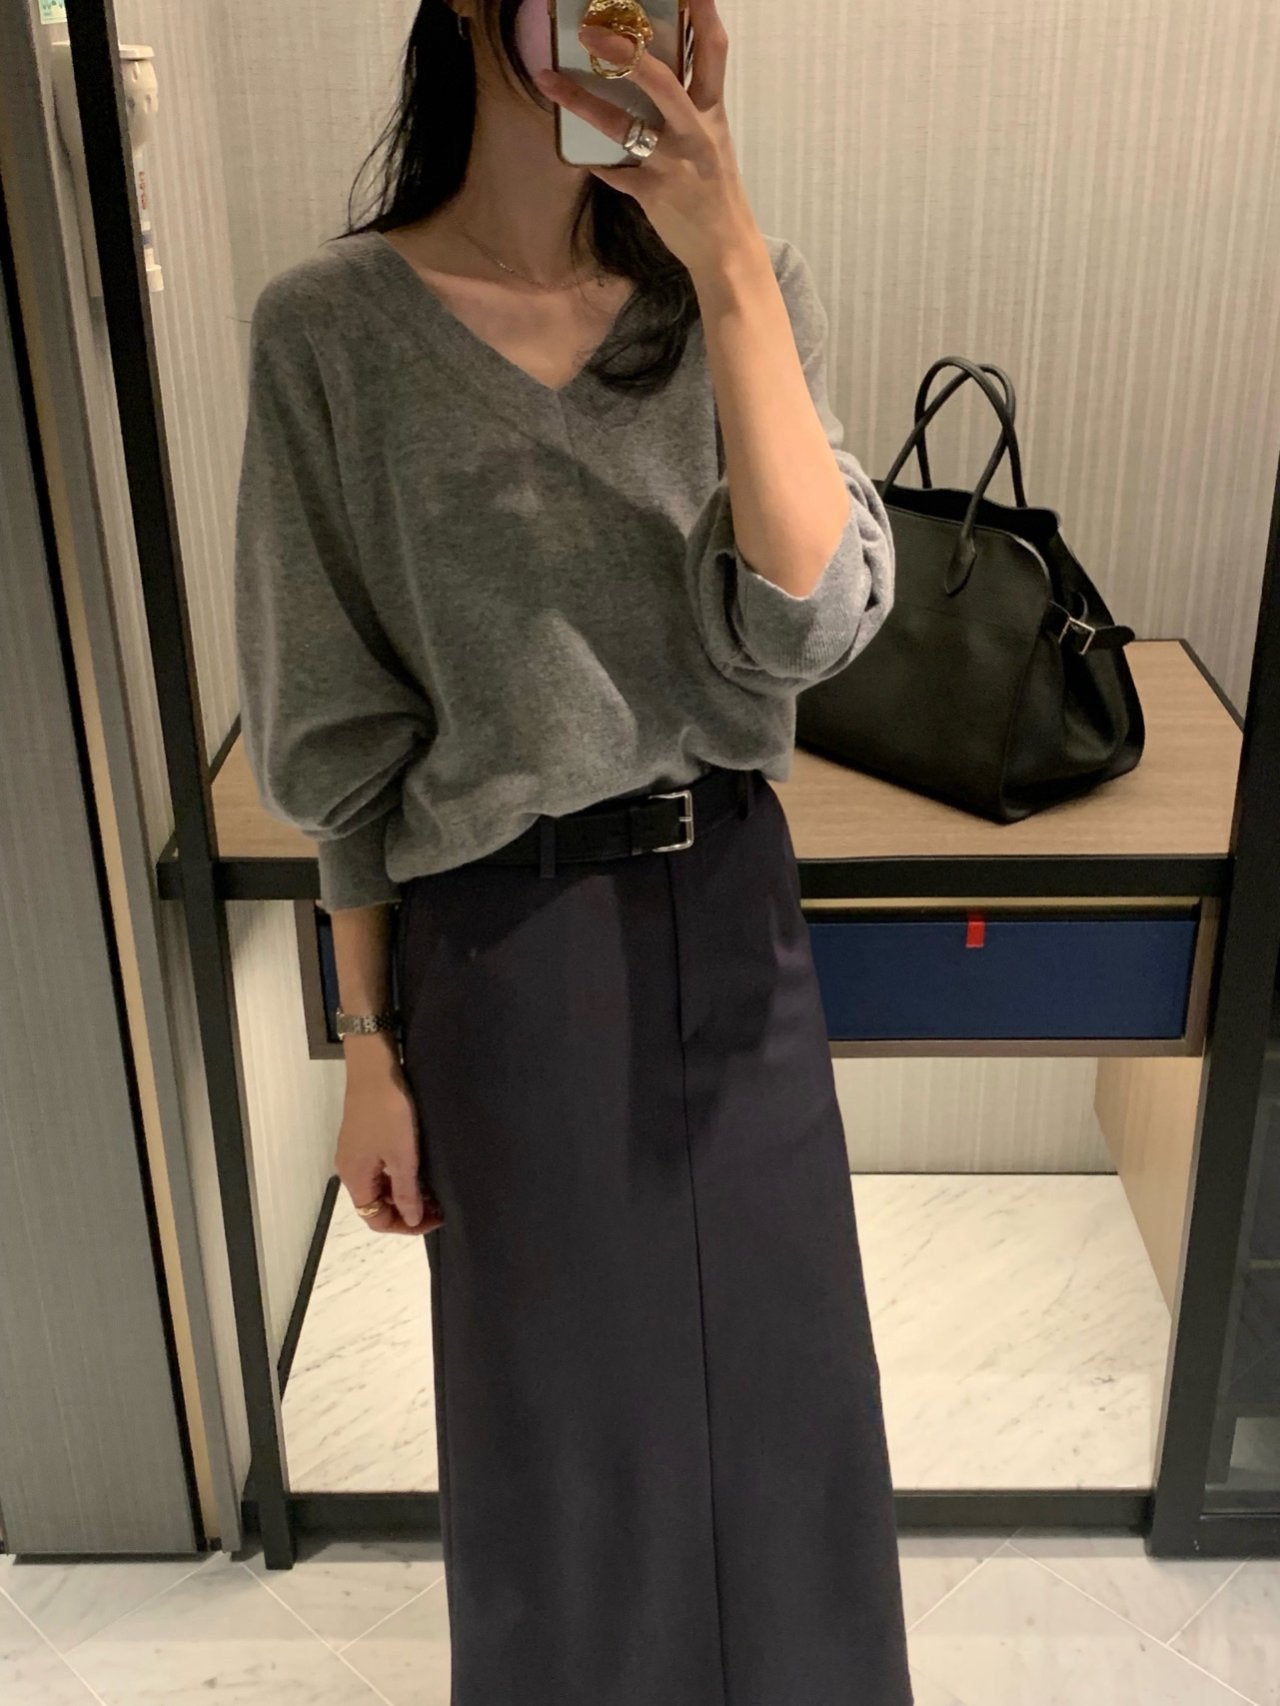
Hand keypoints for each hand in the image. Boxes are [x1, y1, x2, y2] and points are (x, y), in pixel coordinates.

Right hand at [335, 1062, 443, 1235]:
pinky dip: (399, 1175)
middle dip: (407, 1210)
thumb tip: (412, 1221)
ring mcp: (356, 1153)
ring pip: (380, 1186)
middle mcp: (350, 1170)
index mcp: (355, 1179)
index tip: (433, 1218)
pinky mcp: (363, 1138)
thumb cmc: (388, 1114)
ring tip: (434, 1190)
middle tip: (439, 1205)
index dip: (404, 1226)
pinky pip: (381, 1169)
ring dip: (405, 1192)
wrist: (374, 1069)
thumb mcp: (402, 1156)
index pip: (376, 1219)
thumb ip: (406, 1192)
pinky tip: (419, 1169)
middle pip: (377, 1204)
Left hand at [533, 0, 760, 280]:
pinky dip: (599, 165)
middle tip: (590, 28)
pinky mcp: (653, 193)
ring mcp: (672, 162)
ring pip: (621, 125)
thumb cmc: (716, 191)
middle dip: (623, 50)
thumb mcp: (712, 141)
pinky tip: (585, 158)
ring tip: (548, 81)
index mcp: (712, 111)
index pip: (713, 50)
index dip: (702, 12)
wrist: (727, 248)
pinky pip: (614, 172)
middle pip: (661, 79)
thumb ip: (688, 108)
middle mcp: (695, 131)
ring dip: (581, 102)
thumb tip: (650, 75)